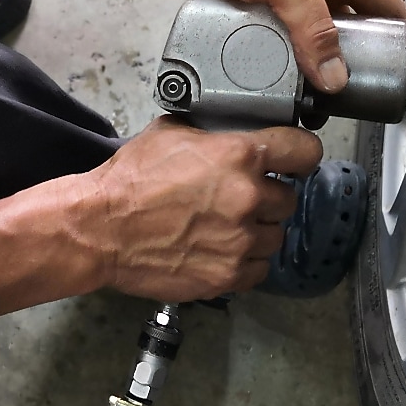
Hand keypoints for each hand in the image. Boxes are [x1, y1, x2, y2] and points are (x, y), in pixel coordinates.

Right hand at [83, 117, 322, 300]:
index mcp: (240, 155)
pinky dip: (245, 262)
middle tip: (240, 197)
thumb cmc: (130, 181)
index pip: (304, 151)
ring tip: (227, 227)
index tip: (295, 160)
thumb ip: (213, 133)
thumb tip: (231, 131)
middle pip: (288, 197)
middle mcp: (248, 197)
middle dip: (268, 196)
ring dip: (258, 231)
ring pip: (276, 235)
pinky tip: (222, 250)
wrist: (101, 229)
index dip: (300, 154)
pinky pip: (259, 269)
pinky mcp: (228, 274)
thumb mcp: (172, 133)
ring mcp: (241, 240)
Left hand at [178, 0, 405, 92]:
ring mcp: (299, 2)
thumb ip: (313, 27)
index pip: (391, 9)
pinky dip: (292, 64)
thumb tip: (335, 75)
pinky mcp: (272, 14)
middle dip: (359, 64)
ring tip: (323, 100)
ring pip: (321, 43)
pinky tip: (289, 84)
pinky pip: (291, 45)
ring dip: (322, 68)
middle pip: (357, 33)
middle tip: (359, 96)